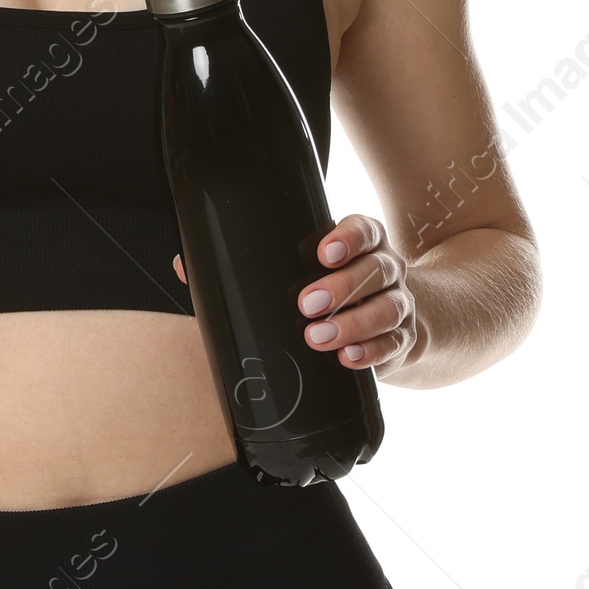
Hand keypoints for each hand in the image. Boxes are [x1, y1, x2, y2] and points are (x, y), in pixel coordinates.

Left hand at [173, 211, 419, 376]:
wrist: (397, 322)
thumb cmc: (331, 290)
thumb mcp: (300, 270)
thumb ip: (250, 266)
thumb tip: (185, 265)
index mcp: (363, 243)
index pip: (364, 230)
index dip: (347, 238)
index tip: (321, 251)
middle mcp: (386, 268)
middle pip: (374, 270)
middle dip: (340, 287)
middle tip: (305, 304)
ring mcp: (399, 304)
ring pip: (386, 308)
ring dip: (353, 323)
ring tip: (318, 337)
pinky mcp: (402, 340)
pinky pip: (394, 345)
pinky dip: (371, 352)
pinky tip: (348, 358)